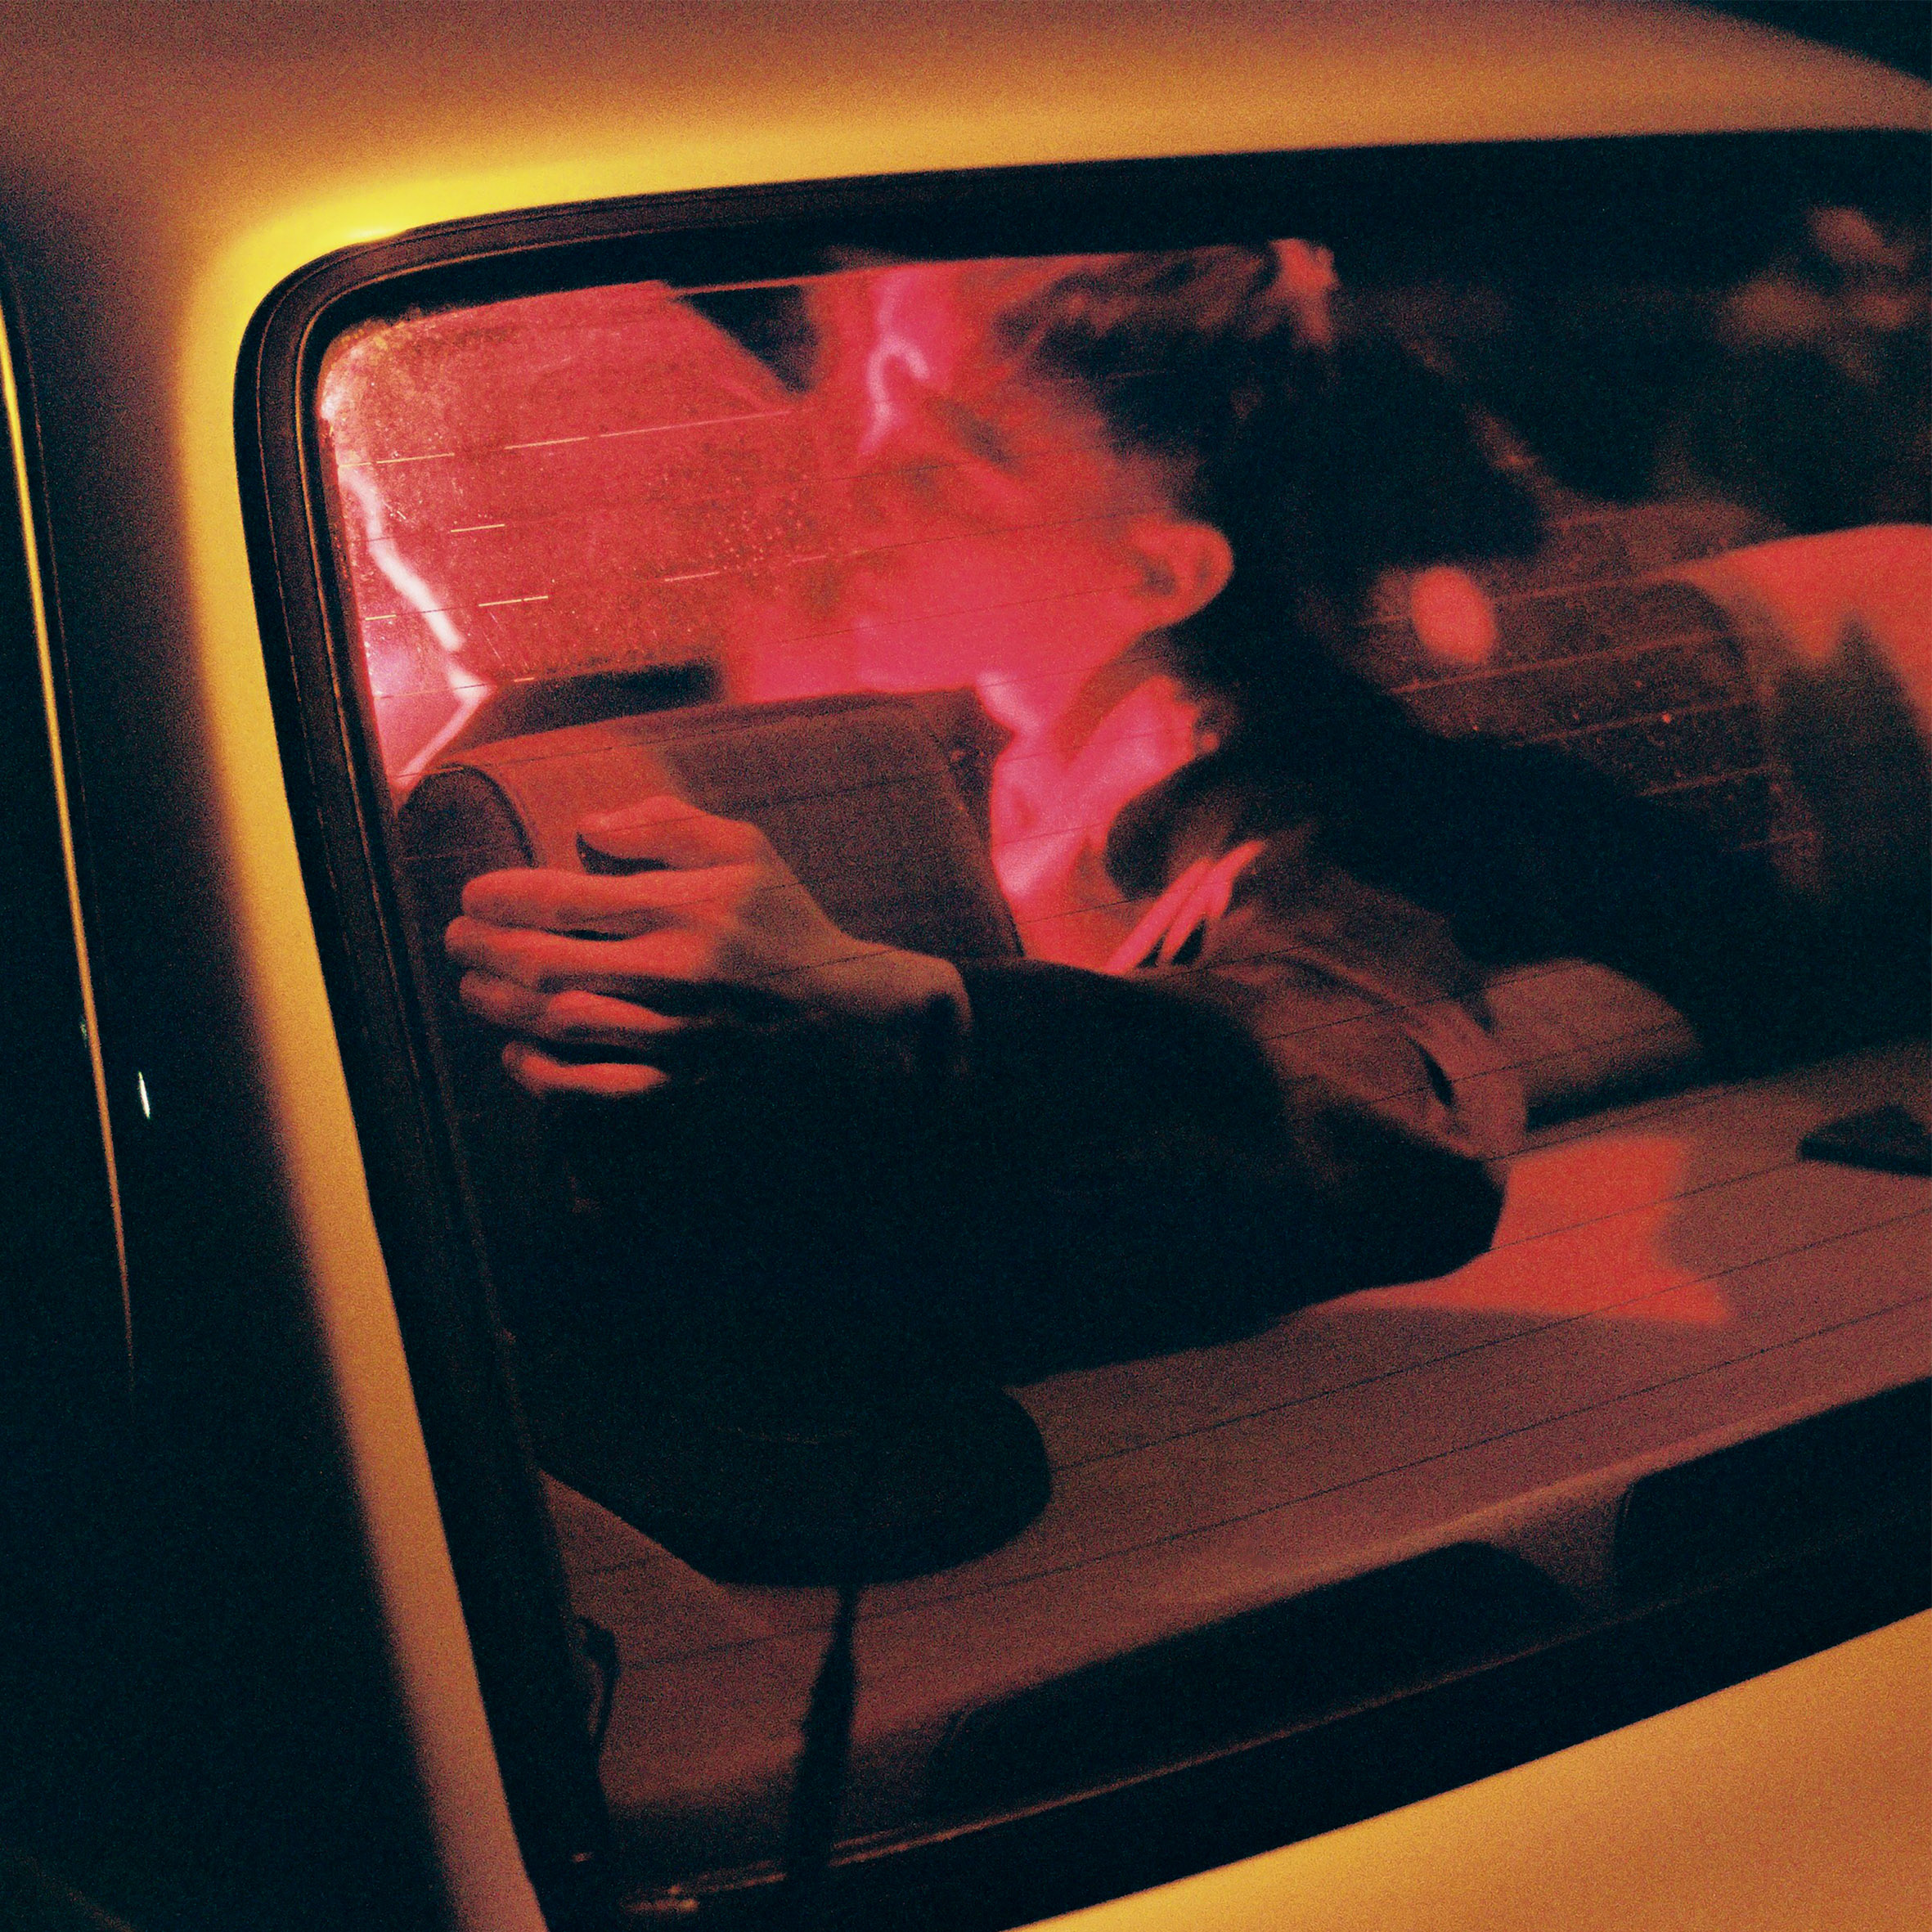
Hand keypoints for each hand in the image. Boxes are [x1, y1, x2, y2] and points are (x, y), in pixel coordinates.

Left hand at [444, 795, 968, 1098]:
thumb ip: (665, 823)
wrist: (842, 1012)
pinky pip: (594, 1086)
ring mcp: (674, 1033)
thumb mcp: (744, 848)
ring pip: (558, 1021)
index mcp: (684, 907)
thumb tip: (585, 828)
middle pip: (546, 961)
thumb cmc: (785, 921)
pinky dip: (545, 1073)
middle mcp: (672, 972)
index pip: (564, 898)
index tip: (474, 894)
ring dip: (499, 1004)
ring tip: (472, 987)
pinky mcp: (680, 1082)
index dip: (503, 895)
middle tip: (457, 939)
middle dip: (485, 948)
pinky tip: (518, 1053)